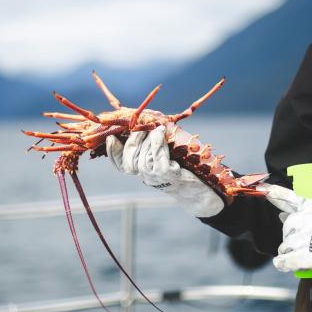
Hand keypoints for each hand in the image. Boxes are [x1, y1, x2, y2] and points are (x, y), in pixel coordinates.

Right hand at [106, 126, 224, 217]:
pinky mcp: (169, 175)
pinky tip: (161, 133)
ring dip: (148, 140)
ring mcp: (157, 178)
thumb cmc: (183, 166)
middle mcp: (146, 176)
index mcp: (142, 170)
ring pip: (143, 159)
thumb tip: (143, 122)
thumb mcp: (164, 154)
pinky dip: (158, 143)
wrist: (200, 189)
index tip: (111, 138)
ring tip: (156, 128)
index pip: (120, 164)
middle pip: (129, 161)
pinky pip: (158, 158)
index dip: (113, 152)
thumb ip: (152, 143)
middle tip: (141, 127)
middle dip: (133, 141)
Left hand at [259, 184, 311, 287]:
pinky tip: (282, 263)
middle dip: (290, 236)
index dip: (275, 193)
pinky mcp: (309, 257)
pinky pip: (286, 261)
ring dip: (289, 251)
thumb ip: (304, 213)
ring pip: (285, 245)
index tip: (262, 188)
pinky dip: (282, 263)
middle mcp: (308, 220)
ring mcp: (307, 239)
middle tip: (302, 243)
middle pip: (286, 227)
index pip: (290, 198)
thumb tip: (282, 215)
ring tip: (302, 253)